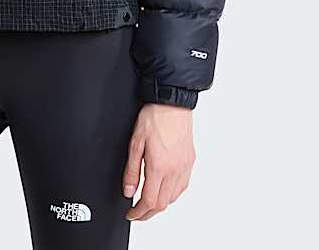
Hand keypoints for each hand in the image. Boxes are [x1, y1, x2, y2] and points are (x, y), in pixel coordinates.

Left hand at [123, 103, 195, 220]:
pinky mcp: (190, 161)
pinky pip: (182, 186)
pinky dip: (172, 194)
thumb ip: (132, 170)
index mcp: (159, 167)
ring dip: (160, 204)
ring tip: (149, 201)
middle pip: (162, 204)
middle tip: (137, 213)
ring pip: (174, 198)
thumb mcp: (135, 143)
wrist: (173, 103)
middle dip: (148, 213)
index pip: (149, 201)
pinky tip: (165, 188)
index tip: (131, 214)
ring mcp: (184, 167)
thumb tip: (128, 191)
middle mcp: (174, 170)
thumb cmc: (154, 117)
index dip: (138, 213)